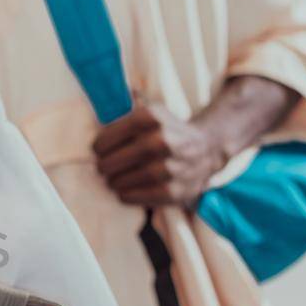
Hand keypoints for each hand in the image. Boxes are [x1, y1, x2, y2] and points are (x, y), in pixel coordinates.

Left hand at [92, 102, 225, 206]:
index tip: (98, 150)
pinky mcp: (175, 191)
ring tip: (113, 179)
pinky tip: (125, 189)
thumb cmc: (167, 132)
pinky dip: (126, 194)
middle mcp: (162, 141)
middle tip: (102, 167)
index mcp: (152, 118)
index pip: (110, 135)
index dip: (100, 145)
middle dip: (103, 165)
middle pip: (113, 160)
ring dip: (113, 181)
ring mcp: (170, 168)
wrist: (207, 149)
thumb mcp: (151, 113)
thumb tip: (99, 109)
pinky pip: (137, 197)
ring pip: (123, 181)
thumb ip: (124, 112)